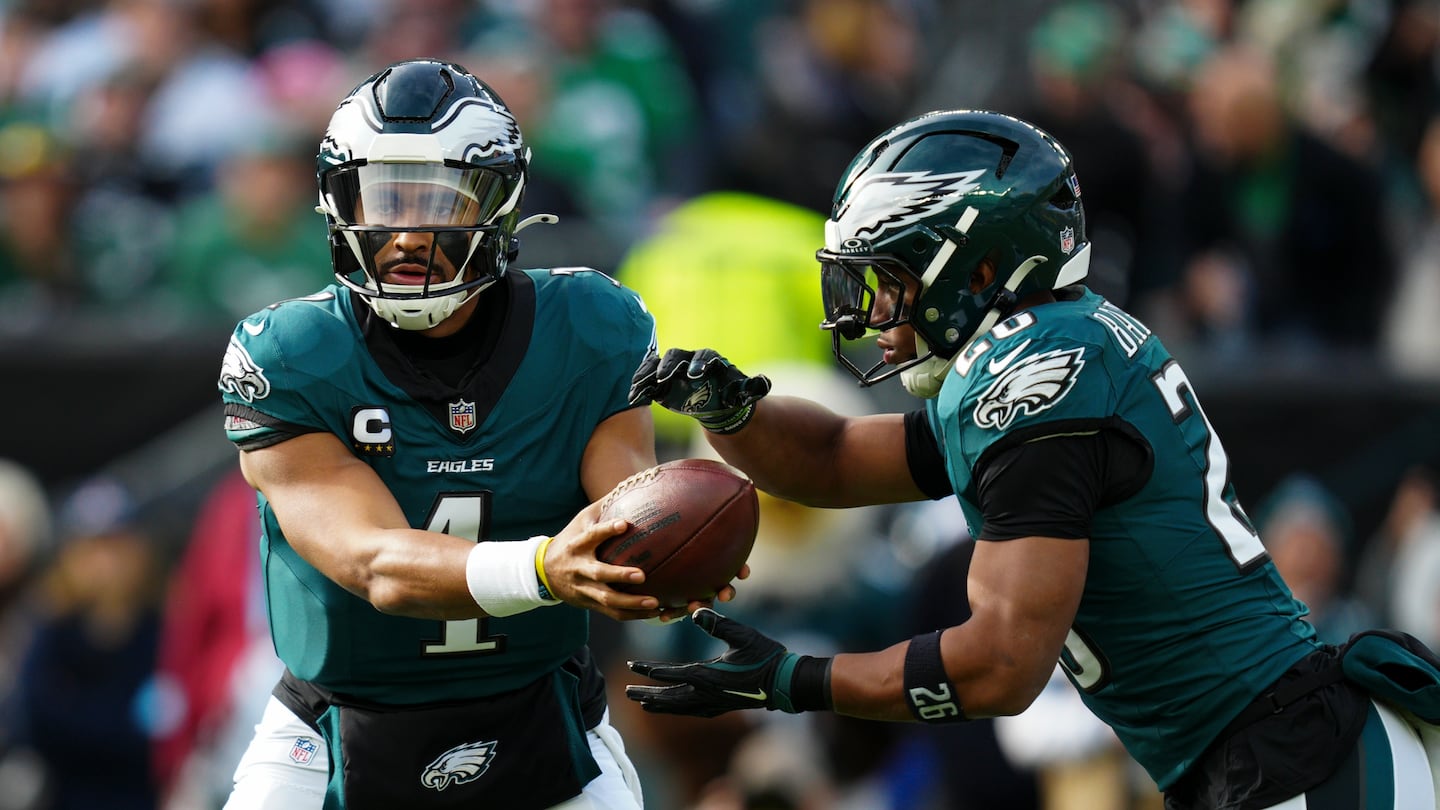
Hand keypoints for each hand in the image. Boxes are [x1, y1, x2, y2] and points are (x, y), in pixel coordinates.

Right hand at [542, 501, 664, 621]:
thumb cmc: (570, 540)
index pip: (591, 536)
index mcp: (577, 545)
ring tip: (655, 603)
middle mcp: (579, 568)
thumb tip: (630, 484)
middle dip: (620, 576)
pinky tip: (653, 613)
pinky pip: (613, 613)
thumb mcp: (580, 521)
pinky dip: (633, 615)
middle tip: (642, 575)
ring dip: (631, 603)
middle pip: (599, 574)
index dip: (606, 530)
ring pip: (607, 600)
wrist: (543, 573)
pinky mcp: (590, 604)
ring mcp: (584, 589)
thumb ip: (602, 507)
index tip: (624, 524)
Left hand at [626, 608, 815, 715]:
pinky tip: (675, 707)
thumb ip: (718, 623)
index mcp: (707, 676)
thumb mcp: (742, 635)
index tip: (631, 667)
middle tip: (627, 693)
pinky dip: (678, 709)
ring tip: (644, 703)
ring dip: (660, 705)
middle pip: (669, 697)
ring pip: (679, 708)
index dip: (649, 670)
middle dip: (647, 694)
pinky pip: (693, 711)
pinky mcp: (722, 706)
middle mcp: (707, 694)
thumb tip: (696, 609)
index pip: (670, 674)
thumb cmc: (765, 655)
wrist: (785, 682)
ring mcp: (715, 704)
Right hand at [628, 348, 770, 433]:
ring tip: (640, 387)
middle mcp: (689, 360)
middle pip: (676, 356)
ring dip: (648, 374)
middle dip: (669, 366)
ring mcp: (673, 369)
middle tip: (662, 378)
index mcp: (711, 360)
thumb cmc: (731, 395)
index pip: (704, 356)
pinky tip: (633, 396)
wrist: (717, 402)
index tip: (695, 375)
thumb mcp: (745, 392)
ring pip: (657, 365)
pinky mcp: (661, 381)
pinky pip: (647, 379)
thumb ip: (753, 387)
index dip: (700, 363)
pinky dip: (640, 385)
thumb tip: (764, 383)